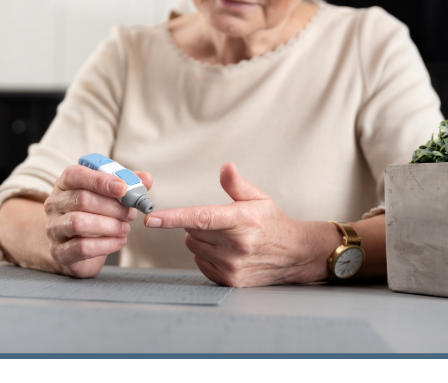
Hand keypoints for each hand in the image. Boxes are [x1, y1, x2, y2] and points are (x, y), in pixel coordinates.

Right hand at [42, 164, 151, 277]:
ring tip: (125, 228)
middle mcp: (54, 204)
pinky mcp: (59, 251)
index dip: (100, 180)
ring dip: (109, 225)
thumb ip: (126, 185)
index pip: (76, 175)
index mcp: (65, 184)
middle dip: (112, 207)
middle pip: (82, 199)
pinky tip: (119, 241)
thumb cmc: (92, 216)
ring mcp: (54, 228)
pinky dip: (106, 244)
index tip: (123, 188)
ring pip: (79, 223)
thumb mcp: (106, 197)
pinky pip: (82, 247)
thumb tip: (146, 178)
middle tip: (130, 213)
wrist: (73, 247)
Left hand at [142, 162, 336, 286]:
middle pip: (192, 231)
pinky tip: (226, 252)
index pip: (202, 218)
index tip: (152, 219)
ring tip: (226, 237)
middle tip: (220, 223)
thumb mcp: (259, 198)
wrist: (294, 255)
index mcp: (241, 220)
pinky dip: (206, 256)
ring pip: (194, 247)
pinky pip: (200, 263)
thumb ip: (237, 184)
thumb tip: (226, 167)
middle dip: (198, 224)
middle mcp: (236, 246)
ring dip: (201, 240)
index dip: (174, 218)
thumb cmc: (272, 223)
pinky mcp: (230, 280)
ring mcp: (233, 266)